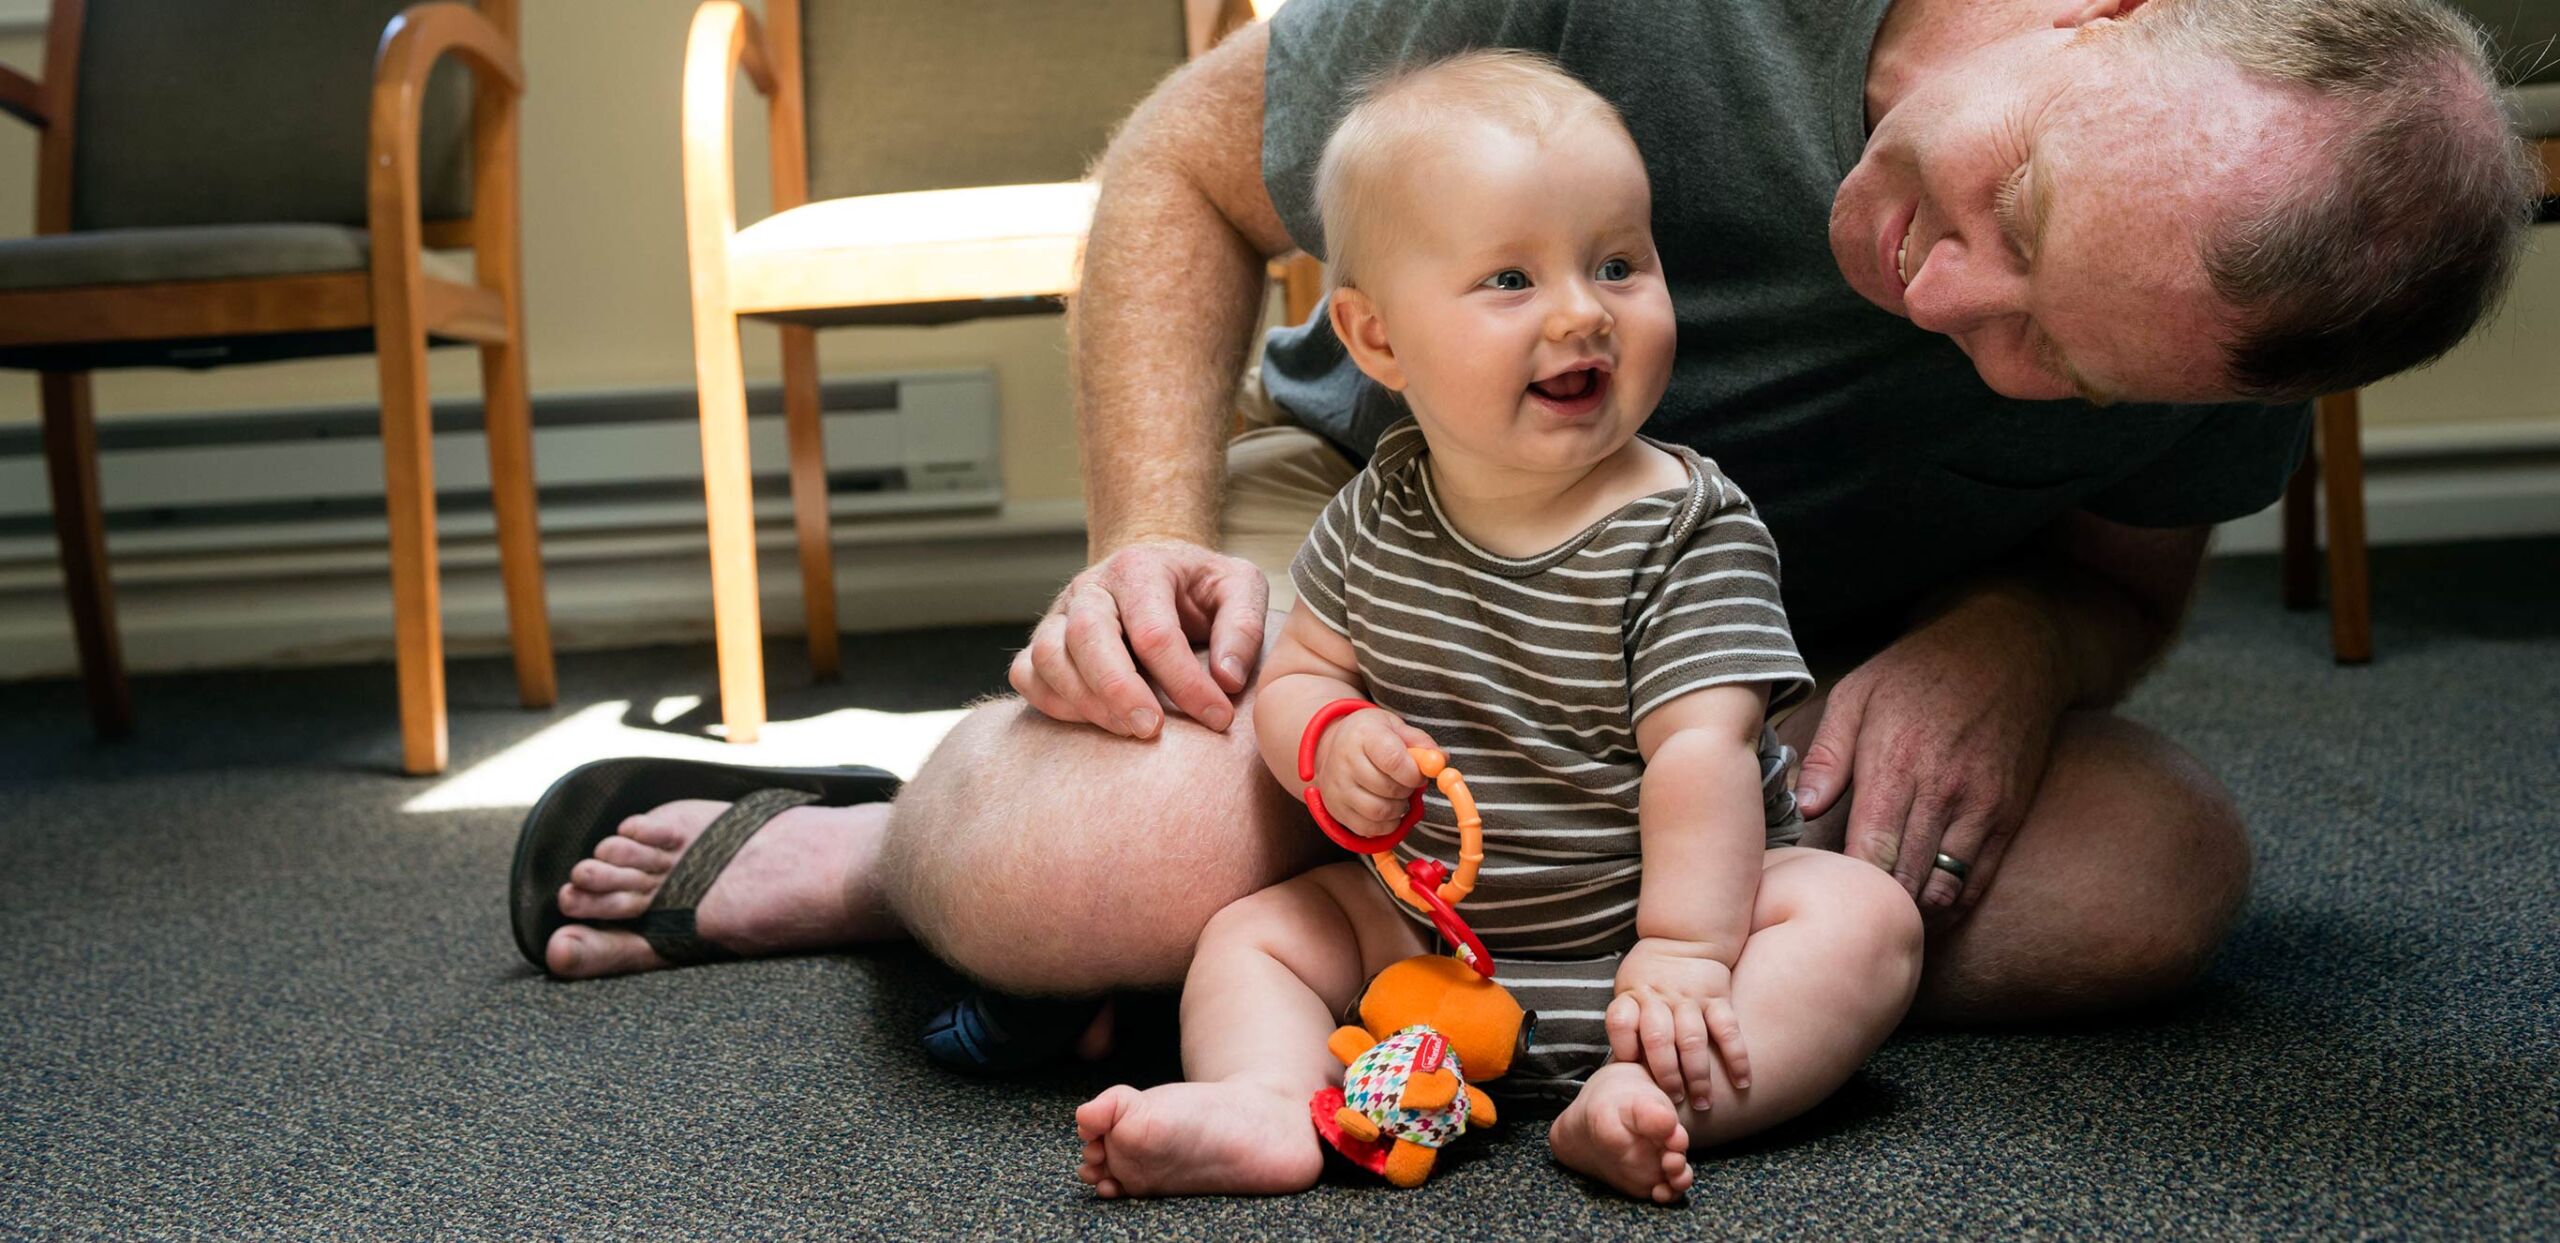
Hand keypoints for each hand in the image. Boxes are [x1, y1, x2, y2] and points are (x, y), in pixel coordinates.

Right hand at [1008, 539, 1268, 736]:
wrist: (1155, 568)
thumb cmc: (1199, 585)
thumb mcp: (1239, 587)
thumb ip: (1243, 628)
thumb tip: (1227, 680)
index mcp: (1140, 568)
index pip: (1154, 631)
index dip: (1186, 681)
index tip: (1217, 718)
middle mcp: (1091, 587)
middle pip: (1087, 637)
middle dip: (1119, 692)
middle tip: (1152, 731)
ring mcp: (1060, 614)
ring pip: (1049, 658)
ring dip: (1086, 703)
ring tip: (1130, 731)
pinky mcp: (1043, 641)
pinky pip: (1026, 675)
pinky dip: (1053, 703)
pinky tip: (1094, 721)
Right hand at [1313, 708, 1435, 836]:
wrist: (1333, 746)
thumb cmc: (1370, 737)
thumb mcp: (1396, 728)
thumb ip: (1421, 743)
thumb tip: (1441, 761)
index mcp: (1363, 735)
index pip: (1393, 760)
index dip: (1414, 773)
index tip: (1419, 774)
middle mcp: (1344, 761)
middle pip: (1388, 789)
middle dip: (1407, 790)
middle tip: (1407, 783)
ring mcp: (1337, 788)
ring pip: (1379, 812)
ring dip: (1399, 809)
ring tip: (1398, 796)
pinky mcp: (1336, 809)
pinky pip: (1368, 828)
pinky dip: (1386, 824)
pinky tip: (1388, 809)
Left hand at [1609, 937, 1746, 1110]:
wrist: (1684, 936)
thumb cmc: (1650, 974)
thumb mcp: (1627, 987)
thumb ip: (1626, 1020)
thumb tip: (1624, 1066)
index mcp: (1633, 996)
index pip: (1621, 1022)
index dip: (1623, 1046)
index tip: (1629, 1067)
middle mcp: (1661, 1000)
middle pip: (1659, 1040)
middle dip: (1666, 1075)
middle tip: (1673, 1099)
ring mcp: (1690, 1000)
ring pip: (1693, 1040)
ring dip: (1698, 1075)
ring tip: (1703, 1102)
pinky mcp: (1718, 998)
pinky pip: (1728, 1030)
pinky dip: (1737, 1057)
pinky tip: (1742, 1082)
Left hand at [1790, 600, 2067, 921]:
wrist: (2010, 649)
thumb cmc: (1918, 671)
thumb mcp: (1856, 694)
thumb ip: (1827, 755)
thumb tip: (1803, 807)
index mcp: (1896, 764)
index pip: (1872, 850)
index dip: (1850, 887)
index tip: (1823, 899)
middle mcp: (1943, 793)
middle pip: (1906, 879)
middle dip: (1875, 908)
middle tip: (1843, 920)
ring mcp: (1981, 808)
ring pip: (1944, 890)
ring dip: (1912, 913)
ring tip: (1879, 920)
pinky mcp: (2008, 816)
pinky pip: (1978, 881)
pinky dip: (1950, 906)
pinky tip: (1921, 910)